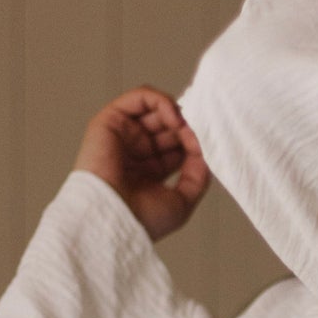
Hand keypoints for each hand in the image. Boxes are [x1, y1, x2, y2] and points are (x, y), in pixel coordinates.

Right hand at [73, 85, 211, 242]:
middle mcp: (134, 152)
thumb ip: (197, 175)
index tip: (208, 148)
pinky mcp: (110, 121)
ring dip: (177, 113)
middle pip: (167, 126)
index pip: (176, 146)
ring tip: (186, 127)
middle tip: (201, 134)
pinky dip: (161, 101)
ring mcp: (122, 135)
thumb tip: (204, 151)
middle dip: (187, 127)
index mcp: (147, 171)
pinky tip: (175, 118)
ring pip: (154, 109)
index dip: (194, 143)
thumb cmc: (141, 219)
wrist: (112, 219)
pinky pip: (139, 97)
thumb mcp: (182, 201)